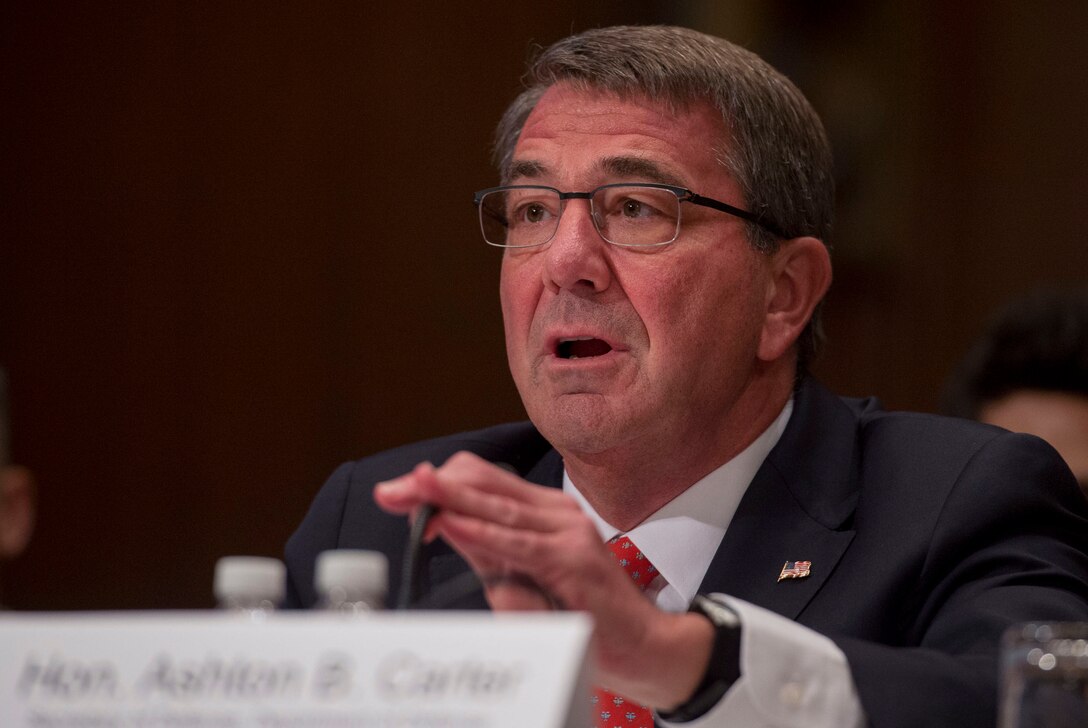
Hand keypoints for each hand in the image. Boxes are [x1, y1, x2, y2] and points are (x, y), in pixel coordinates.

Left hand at [374, 452, 713, 708]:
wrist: (641, 645)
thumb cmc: (584, 615)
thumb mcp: (524, 578)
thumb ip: (489, 551)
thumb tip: (445, 523)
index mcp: (543, 510)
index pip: (481, 480)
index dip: (438, 482)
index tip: (397, 491)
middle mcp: (556, 511)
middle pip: (483, 482)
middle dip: (431, 486)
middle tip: (391, 491)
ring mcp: (567, 530)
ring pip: (496, 505)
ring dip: (449, 498)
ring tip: (412, 491)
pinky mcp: (573, 559)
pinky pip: (517, 543)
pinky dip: (481, 531)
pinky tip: (452, 524)